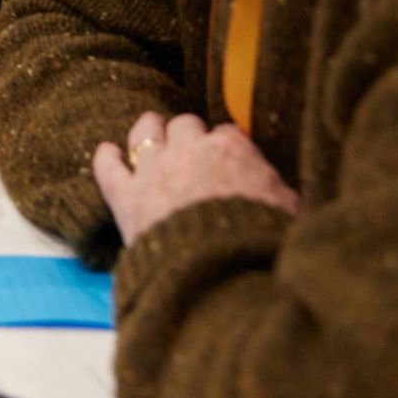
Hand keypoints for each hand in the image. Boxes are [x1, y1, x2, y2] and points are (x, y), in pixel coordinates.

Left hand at [92, 112, 300, 244]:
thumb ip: (280, 190)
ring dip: (149, 131)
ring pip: (145, 130)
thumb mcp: (290, 212)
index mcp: (231, 150)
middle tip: (192, 151)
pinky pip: (107, 166)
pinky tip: (108, 153)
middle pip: (186, 125)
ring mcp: (153, 170)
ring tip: (152, 135)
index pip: (228, 133)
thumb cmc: (261, 242)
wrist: (221, 272)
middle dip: (189, 135)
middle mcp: (188, 150)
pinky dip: (106, 158)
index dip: (227, 147)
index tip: (229, 159)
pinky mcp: (125, 196)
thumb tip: (284, 188)